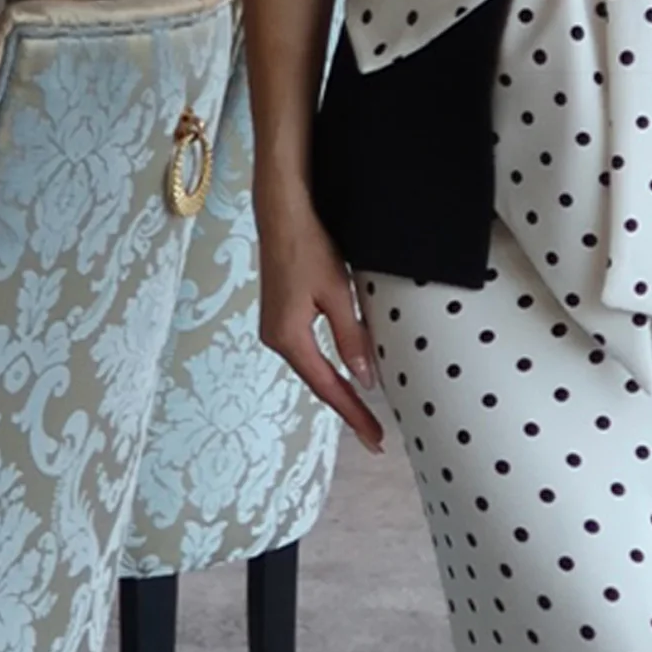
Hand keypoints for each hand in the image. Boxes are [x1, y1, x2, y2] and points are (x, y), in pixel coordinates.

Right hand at [255, 180, 384, 454]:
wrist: (281, 212)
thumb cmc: (309, 246)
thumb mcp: (338, 294)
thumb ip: (351, 338)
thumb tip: (363, 380)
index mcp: (289, 338)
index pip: (328, 388)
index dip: (354, 415)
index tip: (375, 439)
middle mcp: (277, 339)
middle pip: (319, 384)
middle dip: (348, 410)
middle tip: (375, 438)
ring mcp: (276, 329)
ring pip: (314, 370)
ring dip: (338, 393)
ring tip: (364, 417)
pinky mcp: (281, 317)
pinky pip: (308, 354)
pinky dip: (328, 372)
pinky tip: (343, 380)